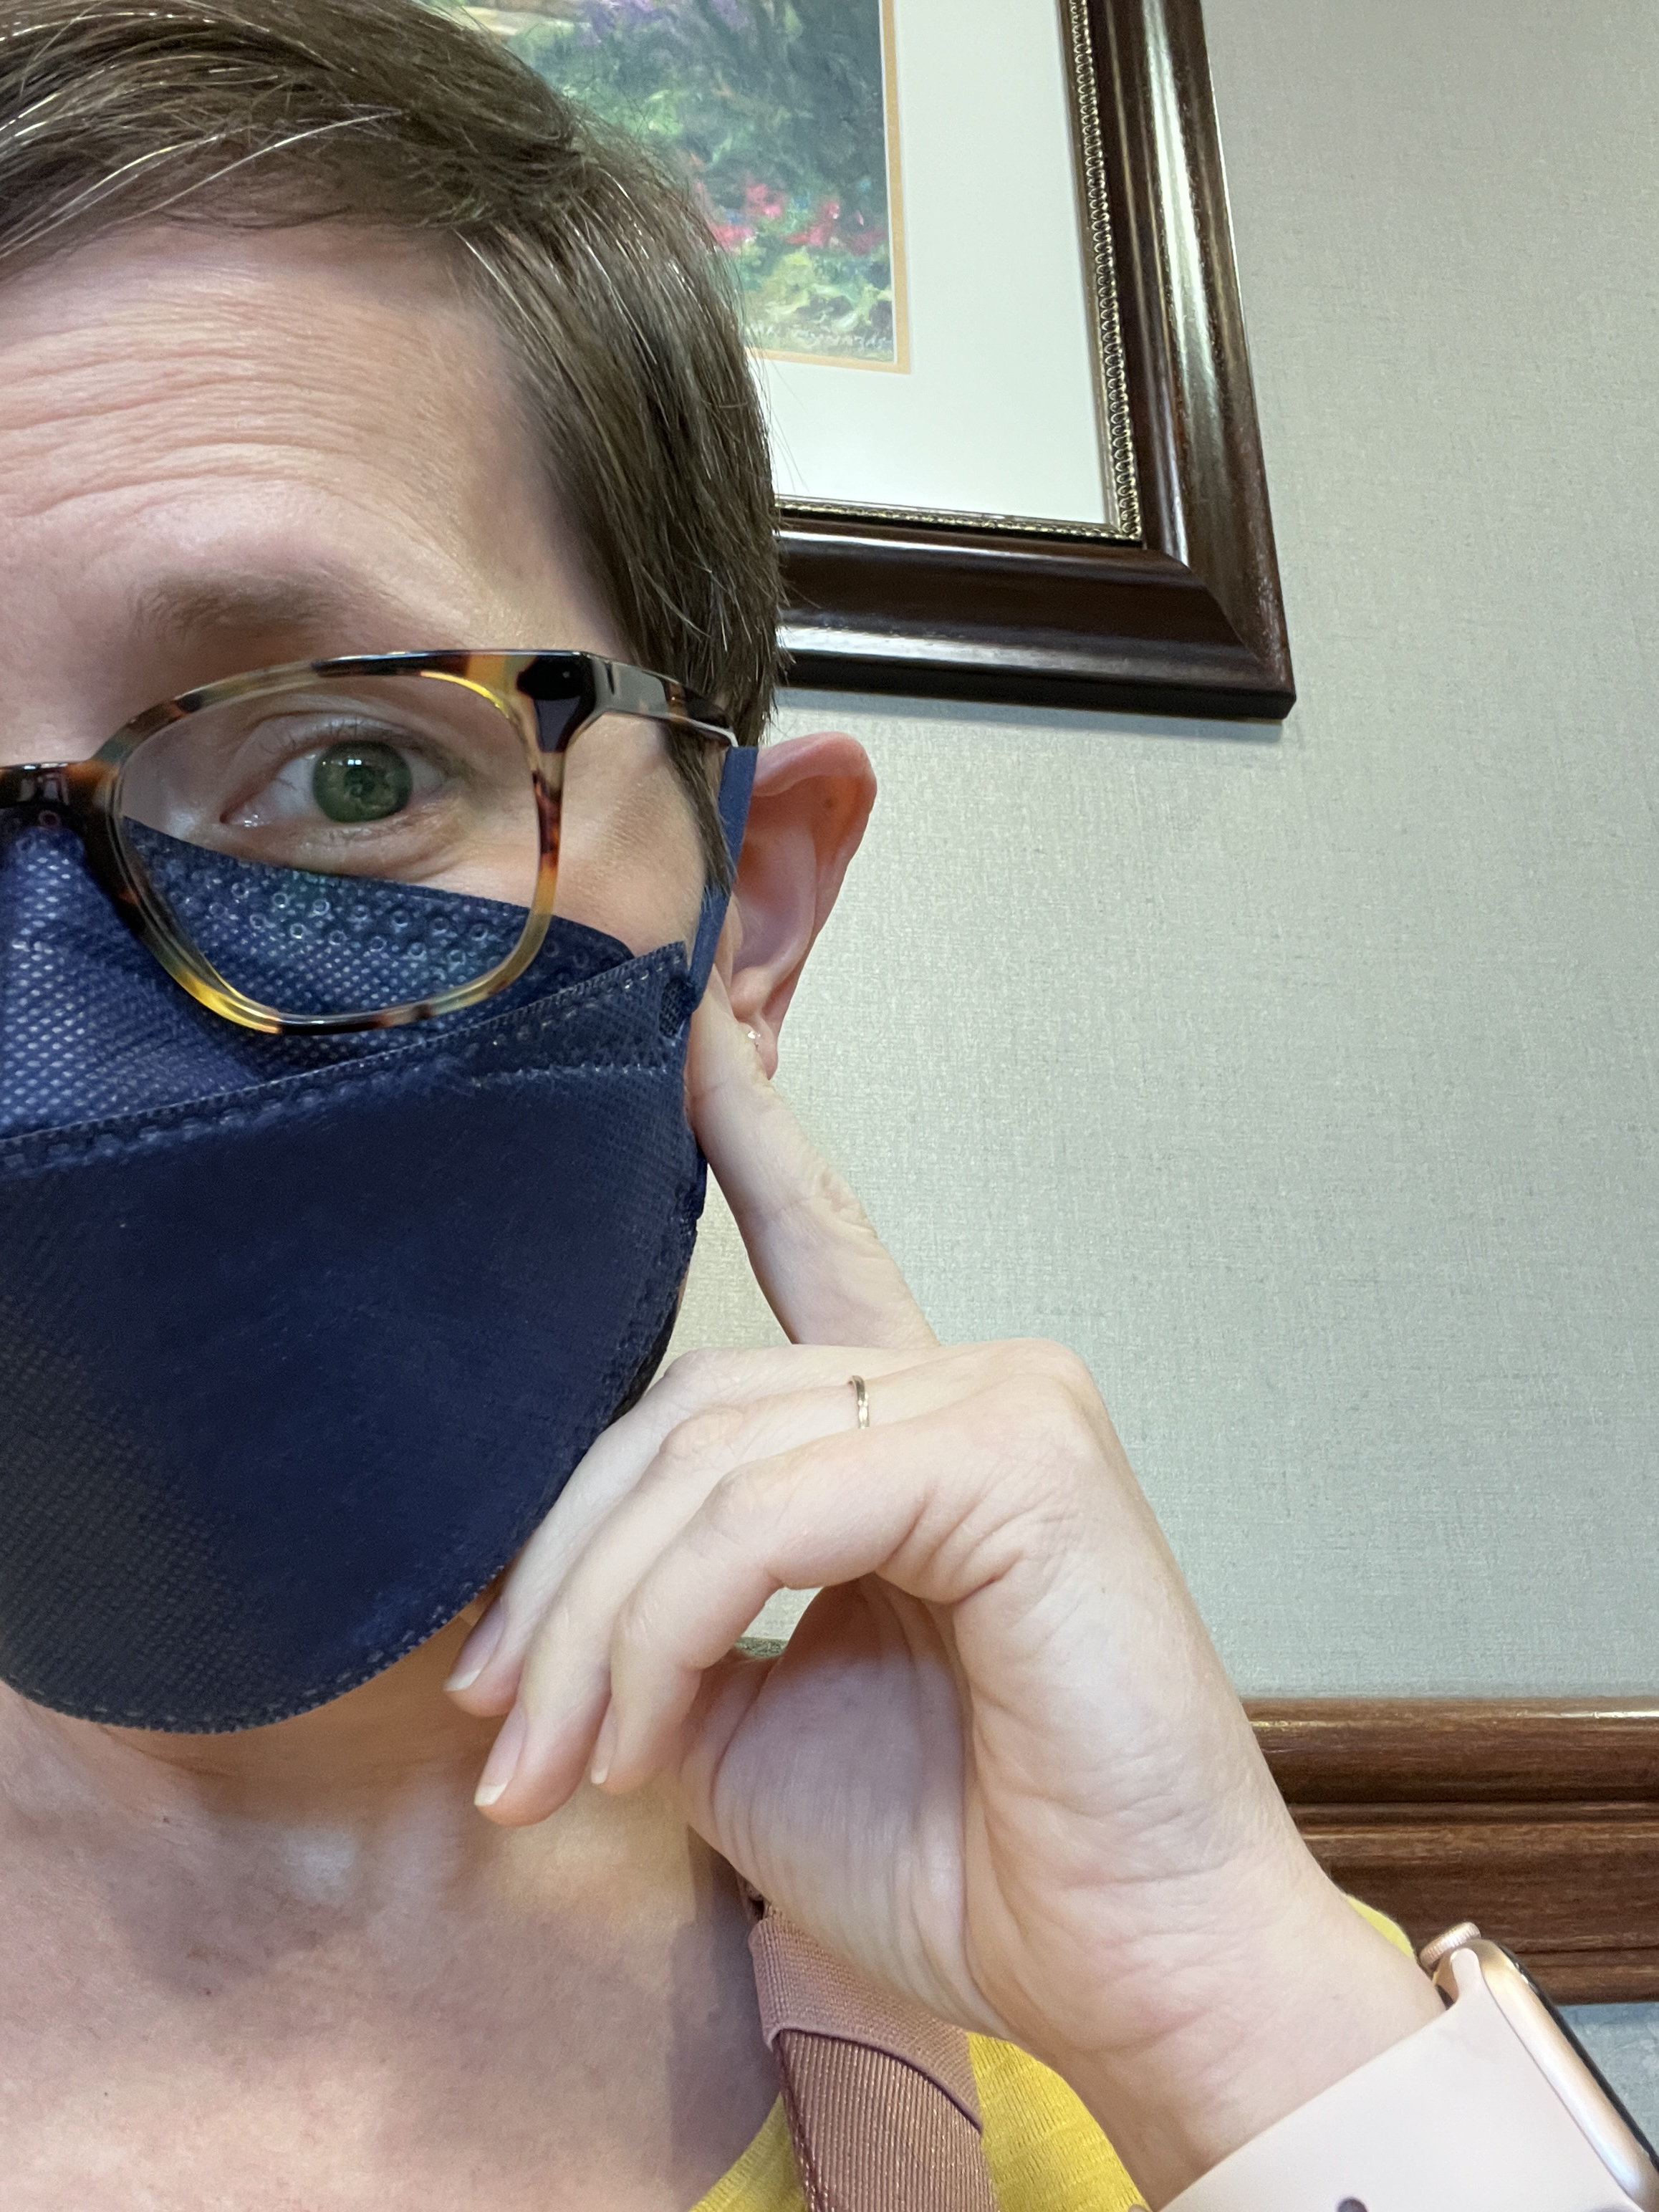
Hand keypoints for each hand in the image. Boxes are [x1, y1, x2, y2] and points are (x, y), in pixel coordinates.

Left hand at [447, 985, 1439, 2202]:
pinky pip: (770, 1512)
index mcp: (916, 1429)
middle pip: (685, 1403)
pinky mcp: (1017, 1451)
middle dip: (562, 1568)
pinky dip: (668, 1626)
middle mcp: (966, 1381)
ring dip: (596, 1622)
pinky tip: (633, 1741)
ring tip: (547, 1767)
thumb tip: (543, 1622)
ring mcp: (1001, 1398)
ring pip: (708, 1457)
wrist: (1122, 1976)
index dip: (750, 1130)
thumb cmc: (964, 1861)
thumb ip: (667, 1627)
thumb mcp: (752, 1729)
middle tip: (498, 1730)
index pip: (818, 1245)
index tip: (694, 1026)